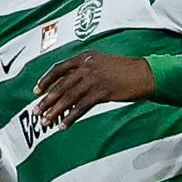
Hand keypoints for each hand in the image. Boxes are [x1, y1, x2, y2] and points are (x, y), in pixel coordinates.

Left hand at [32, 52, 155, 132]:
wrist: (146, 74)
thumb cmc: (125, 70)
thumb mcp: (102, 62)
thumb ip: (85, 68)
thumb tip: (69, 83)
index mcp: (85, 57)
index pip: (59, 68)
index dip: (46, 80)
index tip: (36, 91)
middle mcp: (87, 66)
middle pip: (61, 85)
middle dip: (47, 100)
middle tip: (37, 111)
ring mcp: (94, 79)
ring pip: (68, 97)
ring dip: (55, 111)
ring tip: (46, 122)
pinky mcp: (102, 92)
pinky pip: (81, 107)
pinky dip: (71, 117)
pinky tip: (64, 125)